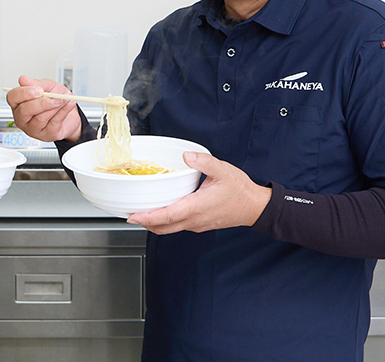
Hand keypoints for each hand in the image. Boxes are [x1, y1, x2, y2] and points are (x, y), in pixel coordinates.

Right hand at [6, 75, 81, 141]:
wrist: (69, 114)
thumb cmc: (54, 99)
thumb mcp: (47, 87)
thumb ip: (36, 84)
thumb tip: (23, 79)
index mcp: (18, 104)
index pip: (12, 98)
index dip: (24, 93)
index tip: (39, 89)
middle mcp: (22, 118)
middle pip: (25, 111)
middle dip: (41, 103)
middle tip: (54, 96)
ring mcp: (33, 129)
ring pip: (40, 118)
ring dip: (55, 106)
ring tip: (65, 98)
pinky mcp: (46, 135)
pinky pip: (54, 123)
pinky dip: (64, 111)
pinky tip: (69, 103)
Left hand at [126, 152, 271, 234]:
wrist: (255, 207)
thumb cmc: (240, 190)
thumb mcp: (223, 170)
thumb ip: (204, 162)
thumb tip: (187, 156)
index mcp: (197, 207)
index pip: (167, 216)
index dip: (148, 217)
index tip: (133, 216)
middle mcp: (194, 220)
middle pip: (163, 227)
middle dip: (144, 222)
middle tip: (129, 214)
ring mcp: (197, 224)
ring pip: (170, 229)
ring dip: (154, 223)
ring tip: (141, 212)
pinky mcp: (199, 224)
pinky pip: (178, 226)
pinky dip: (165, 221)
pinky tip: (161, 210)